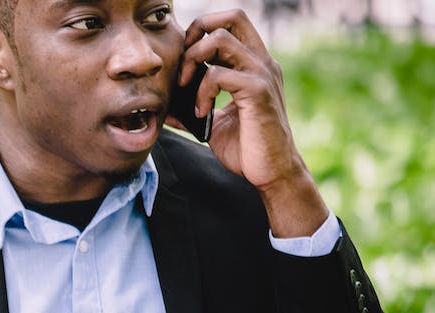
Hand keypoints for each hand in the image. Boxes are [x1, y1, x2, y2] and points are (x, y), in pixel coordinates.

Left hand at [172, 10, 328, 236]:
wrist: (271, 173)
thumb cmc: (246, 148)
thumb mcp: (212, 123)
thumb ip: (191, 108)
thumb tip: (163, 107)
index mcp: (253, 63)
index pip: (230, 23)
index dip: (201, 31)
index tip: (184, 60)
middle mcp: (261, 61)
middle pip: (232, 16)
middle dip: (198, 32)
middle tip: (183, 65)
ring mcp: (262, 74)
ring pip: (221, 39)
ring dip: (193, 60)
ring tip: (185, 87)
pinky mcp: (258, 92)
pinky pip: (219, 74)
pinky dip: (201, 90)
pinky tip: (201, 112)